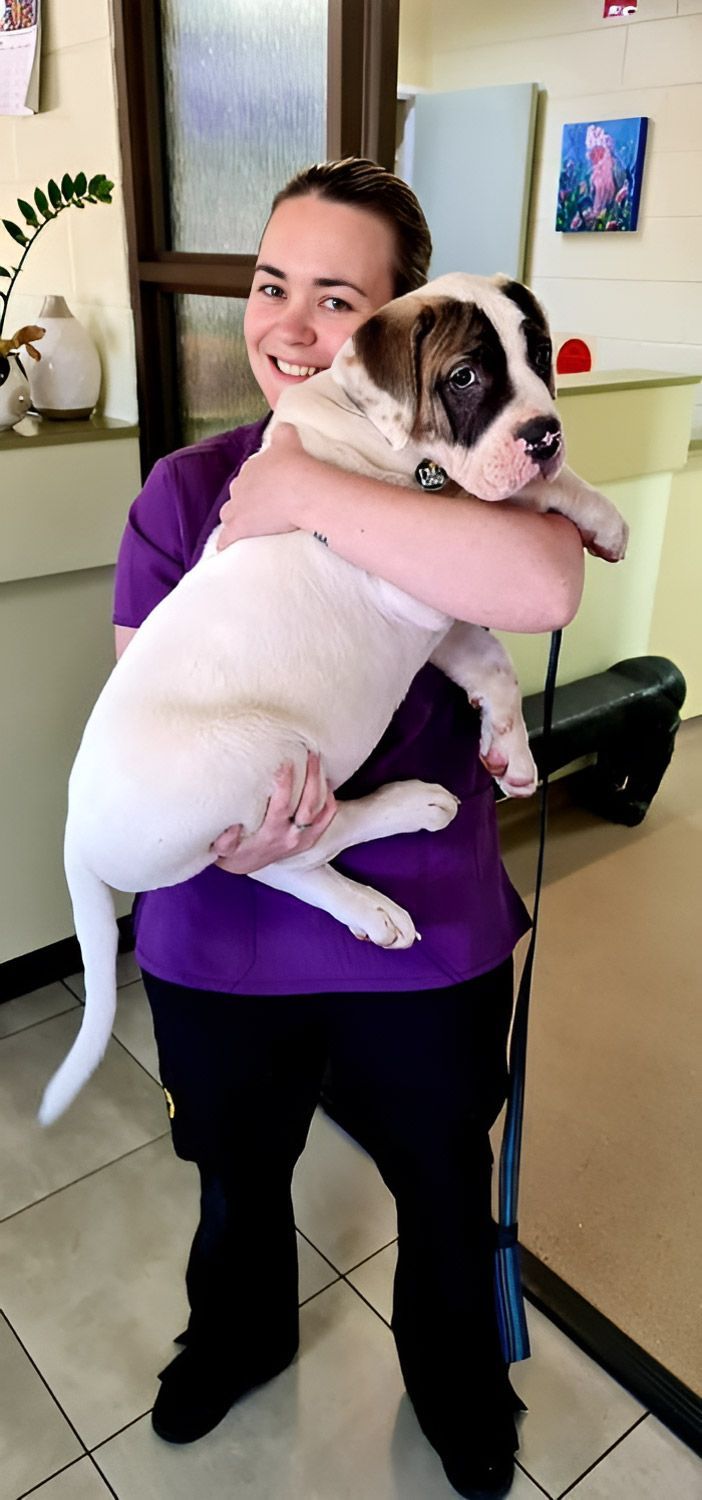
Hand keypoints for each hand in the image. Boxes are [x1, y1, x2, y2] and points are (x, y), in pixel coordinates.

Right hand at [211, 752, 336, 874]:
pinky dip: (329, 801)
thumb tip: (233, 826)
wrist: (243, 867)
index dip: (285, 785)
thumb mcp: (221, 848)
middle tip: (311, 755)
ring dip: (322, 785)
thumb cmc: (232, 851)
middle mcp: (290, 837)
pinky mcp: (309, 840)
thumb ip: (224, 840)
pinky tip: (325, 783)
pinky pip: (326, 819)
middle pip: (309, 805)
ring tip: (318, 762)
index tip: (285, 763)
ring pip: (321, 810)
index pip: (282, 806)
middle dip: (312, 778)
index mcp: (270, 834)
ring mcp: (302, 839)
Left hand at [217, 422, 308, 550]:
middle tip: (262, 510)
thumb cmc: (296, 465)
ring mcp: (237, 509)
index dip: (259, 484)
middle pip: (236, 496)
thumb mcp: (290, 441)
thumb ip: (283, 433)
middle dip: (245, 502)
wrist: (299, 489)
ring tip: (248, 529)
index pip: (249, 476)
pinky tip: (228, 550)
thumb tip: (283, 427)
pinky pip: (227, 539)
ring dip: (235, 521)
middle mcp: (239, 487)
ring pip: (228, 516)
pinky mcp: (239, 530)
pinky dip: (227, 544)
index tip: (270, 490)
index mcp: (250, 468)